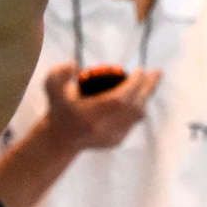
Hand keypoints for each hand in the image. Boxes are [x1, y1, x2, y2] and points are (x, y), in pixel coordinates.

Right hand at [41, 61, 160, 151]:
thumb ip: (57, 74)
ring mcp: (113, 137)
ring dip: (145, 97)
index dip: (133, 84)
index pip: (120, 99)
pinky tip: (140, 97)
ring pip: (137, 115)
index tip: (139, 70)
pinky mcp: (117, 141)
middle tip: (156, 72)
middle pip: (135, 106)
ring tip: (150, 81)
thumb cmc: (58, 110)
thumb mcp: (51, 89)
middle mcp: (105, 128)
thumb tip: (75, 65)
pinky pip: (133, 122)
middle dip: (148, 88)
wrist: (60, 139)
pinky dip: (139, 108)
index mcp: (92, 115)